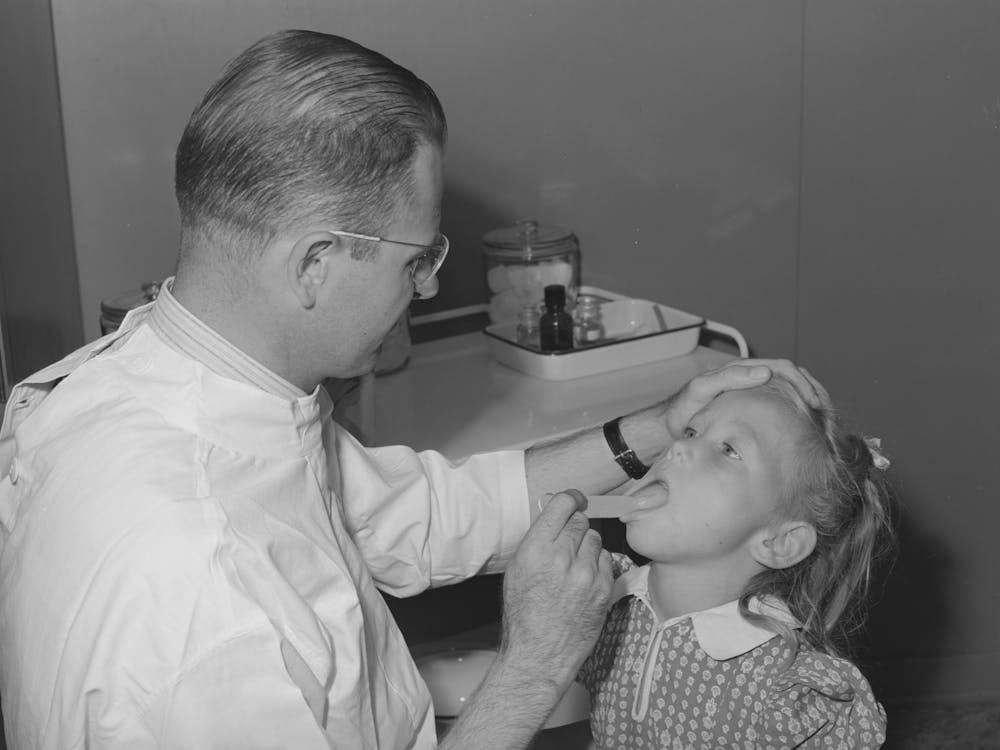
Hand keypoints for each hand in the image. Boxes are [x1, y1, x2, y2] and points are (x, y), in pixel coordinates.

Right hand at [499, 490, 612, 690]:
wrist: (539, 654)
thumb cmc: (523, 616)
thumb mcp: (516, 572)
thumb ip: (536, 541)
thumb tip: (553, 519)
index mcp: (536, 550)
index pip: (562, 506)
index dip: (570, 499)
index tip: (574, 499)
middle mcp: (562, 557)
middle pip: (581, 521)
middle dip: (575, 527)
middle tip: (568, 543)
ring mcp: (586, 574)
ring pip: (595, 539)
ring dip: (587, 547)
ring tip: (575, 567)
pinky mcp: (604, 589)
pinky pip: (607, 560)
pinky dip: (598, 566)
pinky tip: (585, 581)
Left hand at [664, 358, 828, 438]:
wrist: (673, 428)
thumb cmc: (685, 410)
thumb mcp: (702, 390)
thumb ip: (728, 378)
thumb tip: (764, 372)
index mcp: (742, 371)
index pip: (782, 369)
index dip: (801, 383)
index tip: (812, 402)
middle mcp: (751, 378)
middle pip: (793, 377)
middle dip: (813, 391)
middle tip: (824, 413)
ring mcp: (754, 393)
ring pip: (792, 391)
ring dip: (811, 401)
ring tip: (824, 420)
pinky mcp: (755, 409)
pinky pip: (784, 406)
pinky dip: (799, 413)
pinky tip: (809, 427)